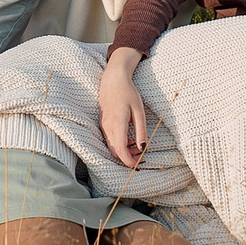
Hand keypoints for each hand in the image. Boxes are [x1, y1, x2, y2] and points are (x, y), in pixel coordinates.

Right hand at [99, 48, 147, 166]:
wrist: (113, 79)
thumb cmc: (128, 93)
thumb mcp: (139, 111)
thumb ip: (141, 131)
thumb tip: (143, 148)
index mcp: (117, 124)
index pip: (121, 150)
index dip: (129, 162)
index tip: (139, 165)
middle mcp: (107, 127)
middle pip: (115, 152)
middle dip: (128, 158)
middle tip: (142, 155)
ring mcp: (103, 125)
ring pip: (112, 147)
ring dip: (124, 152)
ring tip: (138, 147)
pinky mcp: (103, 123)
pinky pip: (110, 140)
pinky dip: (120, 145)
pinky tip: (130, 139)